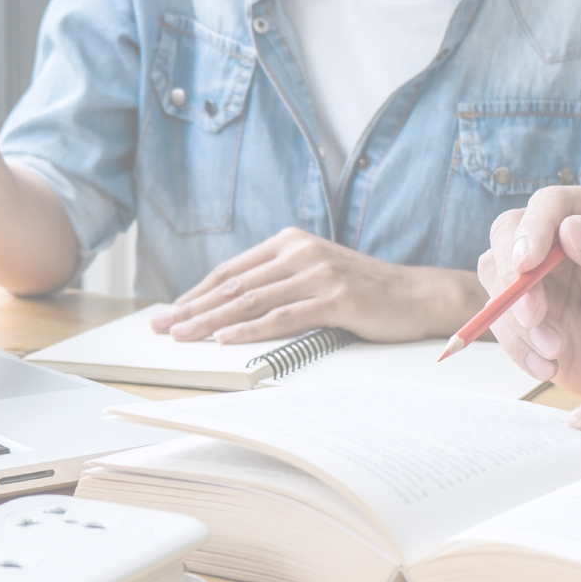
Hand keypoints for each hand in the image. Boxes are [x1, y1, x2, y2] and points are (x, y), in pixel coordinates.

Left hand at [148, 228, 483, 343]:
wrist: (417, 296)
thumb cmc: (364, 293)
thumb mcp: (317, 276)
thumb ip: (279, 283)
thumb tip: (230, 309)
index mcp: (291, 242)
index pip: (232, 270)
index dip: (197, 293)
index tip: (171, 313)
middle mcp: (300, 251)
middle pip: (235, 285)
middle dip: (194, 308)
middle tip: (162, 328)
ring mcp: (318, 273)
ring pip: (252, 300)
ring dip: (212, 321)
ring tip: (183, 336)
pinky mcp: (335, 298)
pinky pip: (282, 317)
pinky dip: (250, 330)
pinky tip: (225, 339)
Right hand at [479, 187, 580, 397]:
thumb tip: (571, 228)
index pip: (550, 203)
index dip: (533, 228)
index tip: (528, 263)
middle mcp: (561, 239)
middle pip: (507, 234)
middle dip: (511, 277)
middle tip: (533, 317)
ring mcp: (540, 277)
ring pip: (496, 278)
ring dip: (515, 319)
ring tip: (556, 350)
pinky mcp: (526, 314)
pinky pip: (499, 321)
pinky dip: (516, 347)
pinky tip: (548, 366)